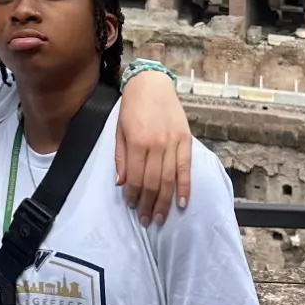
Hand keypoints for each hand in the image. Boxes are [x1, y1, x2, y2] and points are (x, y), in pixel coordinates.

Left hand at [116, 68, 193, 224]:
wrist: (152, 83)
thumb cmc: (132, 107)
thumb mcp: (118, 130)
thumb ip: (121, 158)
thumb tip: (122, 183)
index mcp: (137, 142)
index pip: (135, 178)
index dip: (134, 196)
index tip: (132, 207)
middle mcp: (157, 145)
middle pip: (153, 183)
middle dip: (148, 204)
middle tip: (146, 220)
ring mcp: (173, 143)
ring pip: (169, 180)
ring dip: (165, 202)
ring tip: (160, 217)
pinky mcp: (185, 140)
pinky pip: (186, 168)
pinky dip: (185, 187)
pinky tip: (182, 203)